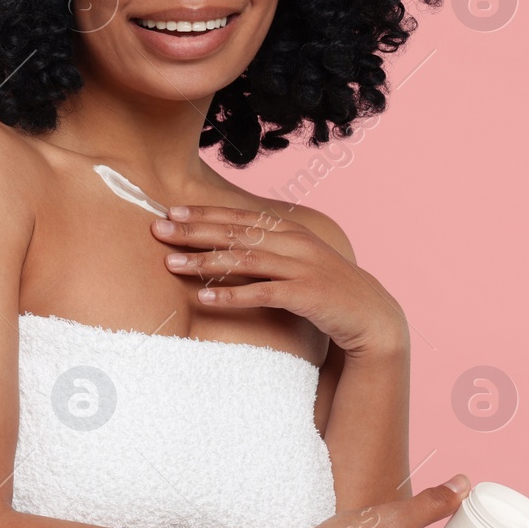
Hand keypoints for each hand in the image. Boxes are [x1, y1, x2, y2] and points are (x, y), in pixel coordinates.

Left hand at [150, 203, 405, 358]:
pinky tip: (204, 297)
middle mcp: (294, 243)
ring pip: (244, 259)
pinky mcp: (306, 295)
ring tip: (170, 264)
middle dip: (193, 231)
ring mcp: (302, 267)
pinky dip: (231, 294)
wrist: (372, 316)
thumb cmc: (325, 288)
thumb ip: (266, 248)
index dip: (204, 213)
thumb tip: (224, 243)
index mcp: (289, 230)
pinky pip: (262, 293)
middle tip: (157, 230)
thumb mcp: (296, 260)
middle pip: (235, 233)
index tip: (170, 211)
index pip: (239, 217)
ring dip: (204, 261)